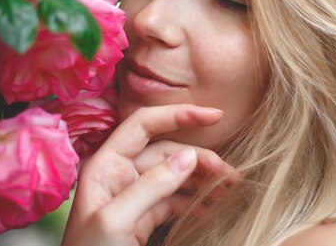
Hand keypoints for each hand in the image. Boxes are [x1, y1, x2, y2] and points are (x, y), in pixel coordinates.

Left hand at [61, 104, 237, 245]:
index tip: (214, 116)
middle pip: (166, 151)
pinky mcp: (142, 217)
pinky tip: (211, 209)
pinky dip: (194, 202)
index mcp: (105, 164)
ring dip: (202, 180)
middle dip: (200, 158)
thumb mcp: (117, 221)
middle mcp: (119, 173)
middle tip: (230, 175)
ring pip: (174, 175)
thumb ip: (152, 186)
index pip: (144, 124)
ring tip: (228, 191)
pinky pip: (173, 200)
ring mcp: (132, 195)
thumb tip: (188, 156)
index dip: (179, 115)